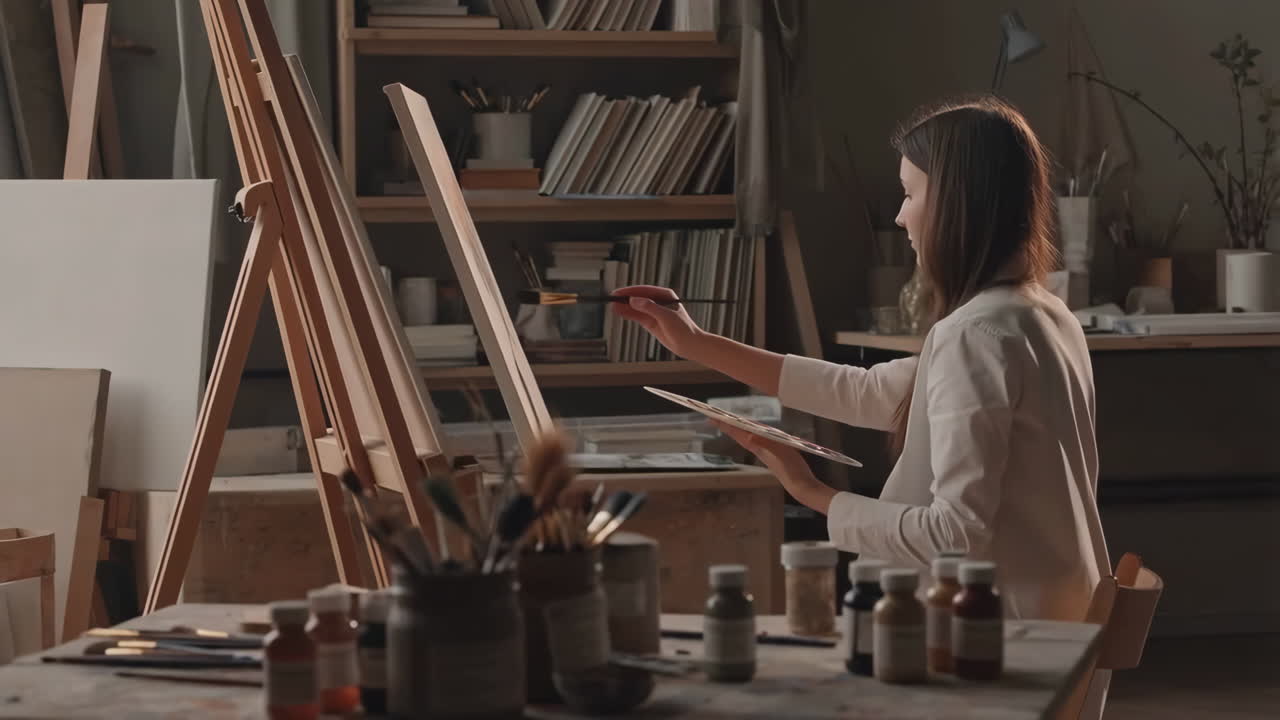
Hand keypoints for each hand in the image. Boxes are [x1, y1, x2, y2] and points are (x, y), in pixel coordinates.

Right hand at [610, 285, 704, 359]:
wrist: (690, 345)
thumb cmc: (684, 329)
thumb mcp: (666, 316)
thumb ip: (650, 308)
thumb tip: (634, 300)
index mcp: (665, 295)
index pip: (644, 290)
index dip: (630, 291)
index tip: (619, 293)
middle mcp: (659, 302)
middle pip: (638, 298)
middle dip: (625, 299)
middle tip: (612, 299)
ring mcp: (654, 312)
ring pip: (636, 307)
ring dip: (625, 307)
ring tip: (612, 307)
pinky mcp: (651, 322)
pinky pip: (637, 316)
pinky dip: (628, 314)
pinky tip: (620, 312)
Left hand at [711, 420, 836, 513]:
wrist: (799, 485)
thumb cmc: (790, 468)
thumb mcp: (779, 452)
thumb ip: (765, 444)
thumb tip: (748, 436)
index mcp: (757, 446)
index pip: (738, 432)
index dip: (725, 424)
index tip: (711, 417)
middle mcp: (757, 448)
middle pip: (738, 434)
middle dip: (727, 425)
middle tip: (714, 417)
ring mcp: (764, 451)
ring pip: (746, 436)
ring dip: (737, 428)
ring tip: (729, 422)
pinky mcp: (772, 453)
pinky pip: (757, 439)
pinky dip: (752, 432)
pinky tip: (754, 432)